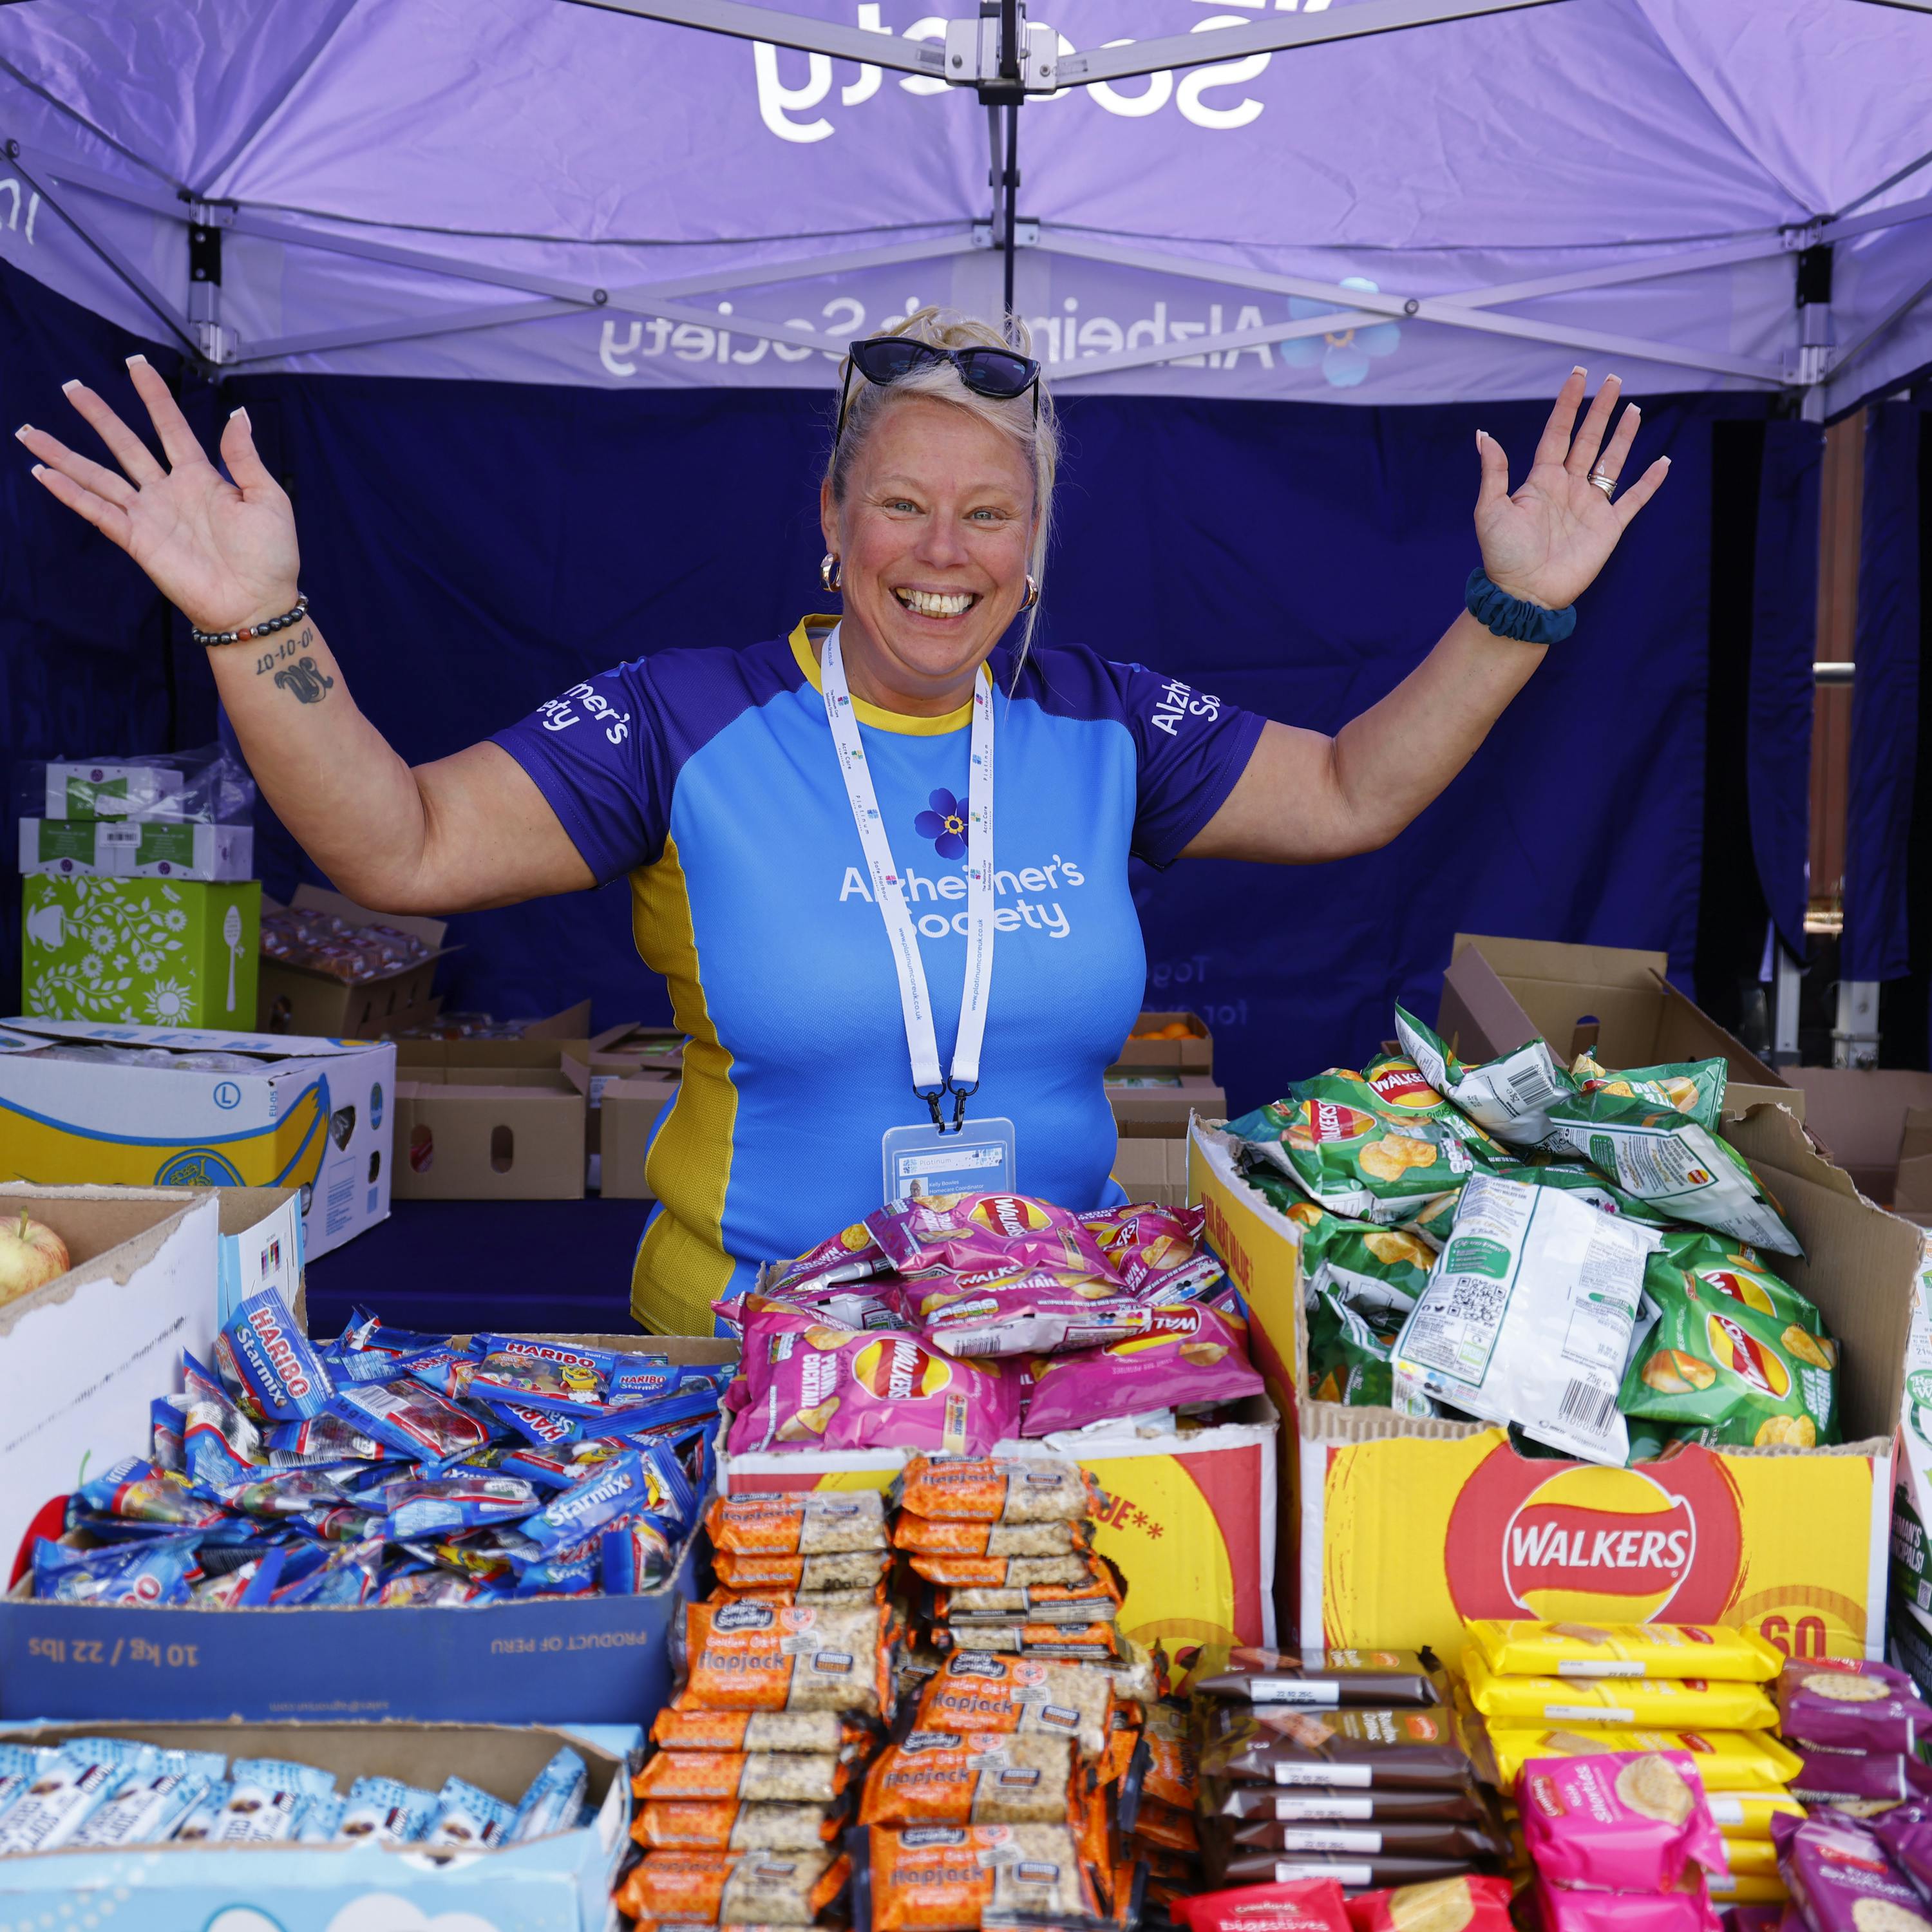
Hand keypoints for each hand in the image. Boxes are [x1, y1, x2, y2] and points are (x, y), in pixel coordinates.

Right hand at [17, 357, 299, 632]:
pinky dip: (69, 493)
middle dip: (99, 415)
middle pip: (125, 443)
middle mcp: (168, 491)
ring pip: (98, 474)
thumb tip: (237, 414)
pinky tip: (43, 473)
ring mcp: (149, 515)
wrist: (257, 603)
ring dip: (65, 454)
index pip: (170, 426)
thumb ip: (244, 457)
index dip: (154, 396)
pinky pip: (96, 511)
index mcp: (202, 477)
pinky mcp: (136, 540)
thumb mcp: (268, 499)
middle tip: (72, 387)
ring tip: (31, 431)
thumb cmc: (271, 557)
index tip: (136, 364)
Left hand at [1473, 369, 1668, 611]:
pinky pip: (1634, 499)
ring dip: (1624, 436)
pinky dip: (1649, 482)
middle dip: (1601, 410)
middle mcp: (1567, 487)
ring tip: (1634, 409)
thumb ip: (1493, 471)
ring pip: (1611, 461)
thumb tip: (1483, 434)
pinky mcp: (1608, 527)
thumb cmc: (1503, 555)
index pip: (1557, 432)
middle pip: (1588, 439)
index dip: (1568, 404)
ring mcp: (1589, 505)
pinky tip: (1662, 462)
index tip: (1579, 376)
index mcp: (1540, 480)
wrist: (1524, 593)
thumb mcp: (1490, 510)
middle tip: (1614, 381)